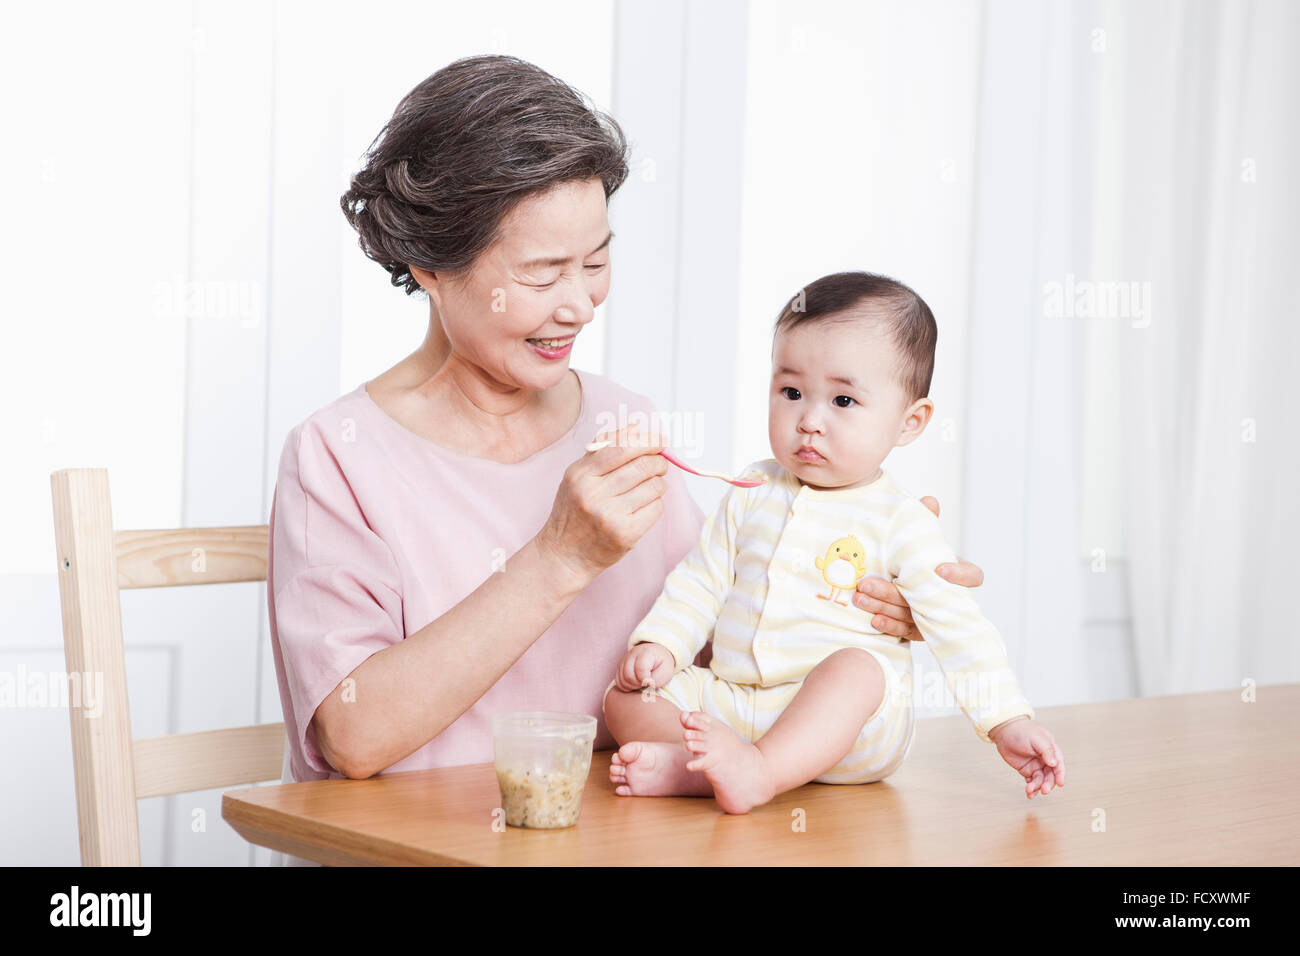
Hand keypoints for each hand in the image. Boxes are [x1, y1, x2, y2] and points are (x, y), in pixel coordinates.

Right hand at [536, 424, 669, 587]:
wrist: (564, 555)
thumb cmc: (573, 511)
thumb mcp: (577, 476)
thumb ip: (603, 450)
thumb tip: (636, 427)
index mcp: (581, 475)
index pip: (622, 448)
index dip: (648, 441)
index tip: (661, 440)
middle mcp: (594, 494)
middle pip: (643, 466)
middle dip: (659, 461)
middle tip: (660, 464)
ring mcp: (610, 515)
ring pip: (654, 486)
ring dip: (658, 483)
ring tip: (646, 488)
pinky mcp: (626, 534)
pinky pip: (656, 508)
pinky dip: (655, 504)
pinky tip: (642, 507)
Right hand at [615, 642, 675, 691]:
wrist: (656, 654)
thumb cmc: (662, 664)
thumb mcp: (667, 671)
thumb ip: (658, 679)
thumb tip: (646, 685)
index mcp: (646, 652)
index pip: (640, 668)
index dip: (646, 680)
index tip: (651, 683)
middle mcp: (632, 654)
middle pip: (628, 675)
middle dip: (638, 684)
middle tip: (647, 684)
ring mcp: (624, 660)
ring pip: (622, 680)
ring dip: (632, 687)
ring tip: (642, 684)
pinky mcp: (620, 666)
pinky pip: (618, 682)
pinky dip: (626, 687)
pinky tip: (635, 684)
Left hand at [852, 495, 983, 640]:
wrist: (895, 577)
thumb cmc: (912, 556)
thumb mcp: (916, 537)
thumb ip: (924, 522)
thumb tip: (929, 500)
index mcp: (953, 571)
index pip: (972, 575)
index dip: (960, 575)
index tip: (939, 569)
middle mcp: (946, 596)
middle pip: (928, 600)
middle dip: (895, 592)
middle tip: (866, 582)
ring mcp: (933, 615)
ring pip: (912, 616)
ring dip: (884, 606)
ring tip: (859, 596)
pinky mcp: (919, 630)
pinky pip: (906, 632)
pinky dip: (889, 626)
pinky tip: (872, 618)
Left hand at [988, 717, 1064, 797]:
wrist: (1005, 730)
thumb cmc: (1022, 730)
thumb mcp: (1037, 738)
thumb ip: (1047, 750)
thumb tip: (1054, 763)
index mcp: (1051, 750)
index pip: (1058, 764)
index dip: (1060, 774)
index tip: (1060, 783)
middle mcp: (1045, 759)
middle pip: (1050, 775)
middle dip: (1048, 784)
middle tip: (1043, 790)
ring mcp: (1036, 766)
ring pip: (1040, 780)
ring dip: (1037, 787)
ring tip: (1029, 790)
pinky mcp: (1027, 770)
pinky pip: (1031, 781)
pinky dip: (1031, 788)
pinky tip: (1029, 793)